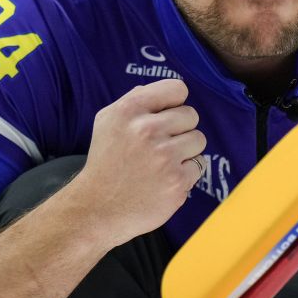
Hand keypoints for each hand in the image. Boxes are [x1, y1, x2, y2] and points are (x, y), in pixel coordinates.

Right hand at [71, 79, 205, 246]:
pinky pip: (200, 165)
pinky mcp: (177, 181)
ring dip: (186, 151)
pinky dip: (187, 173)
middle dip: (180, 129)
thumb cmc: (105, 163)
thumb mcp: (107, 122)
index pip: (177, 89)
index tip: (166, 116)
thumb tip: (160, 91)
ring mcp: (164, 157)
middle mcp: (147, 130)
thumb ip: (134, 100)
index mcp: (130, 111)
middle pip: (191, 115)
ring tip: (164, 163)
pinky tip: (166, 179)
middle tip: (161, 146)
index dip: (174, 103)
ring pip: (199, 139)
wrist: (98, 209)